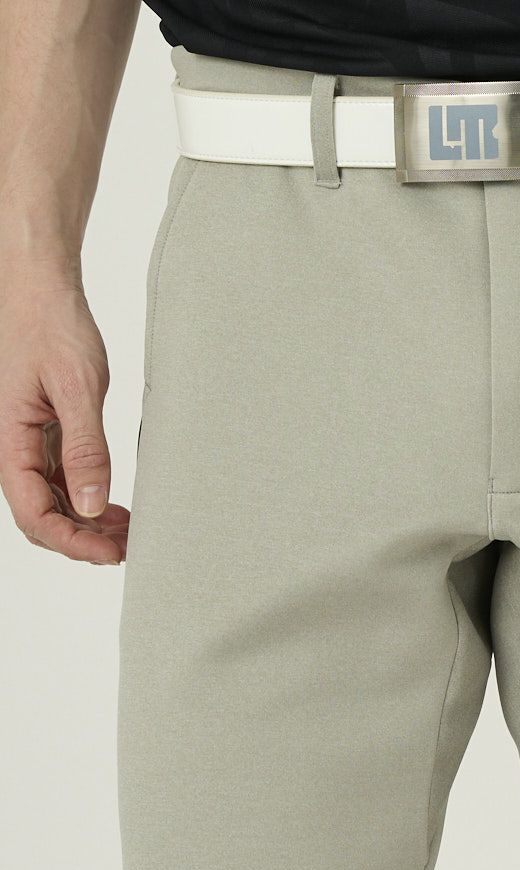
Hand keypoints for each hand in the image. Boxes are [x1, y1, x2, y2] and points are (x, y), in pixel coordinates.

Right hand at [0, 268, 127, 563]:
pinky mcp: (45, 432)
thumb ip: (85, 448)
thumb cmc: (51, 325)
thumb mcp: (77, 388)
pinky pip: (62, 480)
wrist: (41, 286)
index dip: (72, 542)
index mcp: (11, 440)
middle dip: (82, 541)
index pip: (34, 514)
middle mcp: (16, 447)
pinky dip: (88, 500)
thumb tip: (90, 505)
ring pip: (54, 502)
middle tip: (128, 550)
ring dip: (87, 524)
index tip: (113, 554)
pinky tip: (115, 508)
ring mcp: (30, 442)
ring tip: (128, 534)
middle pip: (42, 516)